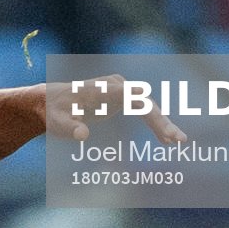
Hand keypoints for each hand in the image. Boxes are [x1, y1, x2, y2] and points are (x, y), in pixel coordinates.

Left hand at [47, 74, 186, 144]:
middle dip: (160, 121)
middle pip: (143, 102)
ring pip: (147, 106)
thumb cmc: (54, 113)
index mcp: (100, 89)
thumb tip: (82, 135)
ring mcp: (120, 89)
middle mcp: (114, 85)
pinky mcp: (122, 97)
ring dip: (162, 124)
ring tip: (177, 142)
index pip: (125, 94)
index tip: (157, 119)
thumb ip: (69, 128)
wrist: (51, 101)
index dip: (145, 107)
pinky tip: (166, 140)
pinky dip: (155, 124)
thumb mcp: (57, 123)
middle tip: (176, 140)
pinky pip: (144, 110)